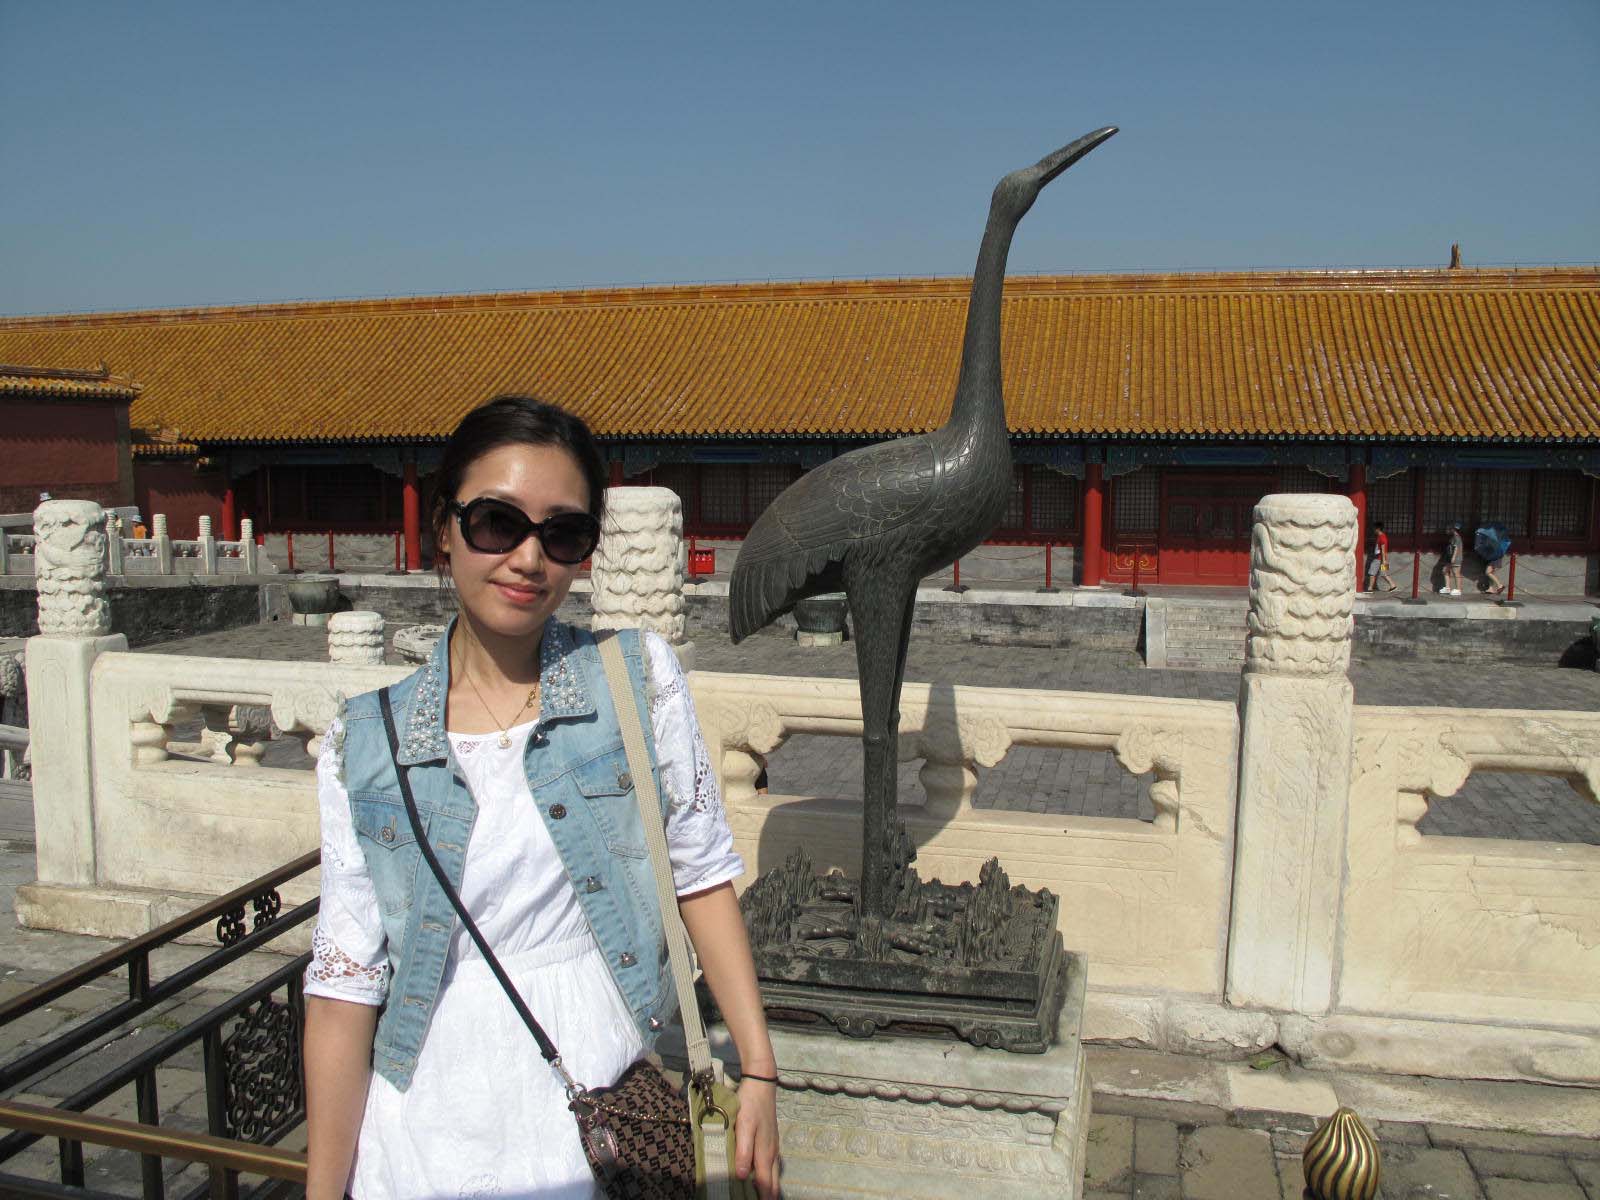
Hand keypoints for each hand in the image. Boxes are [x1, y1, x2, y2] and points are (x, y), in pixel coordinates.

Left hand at [735, 1076, 780, 1198]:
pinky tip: (760, 1178)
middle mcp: (772, 1154)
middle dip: (768, 1196)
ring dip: (767, 1188)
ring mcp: (773, 1147)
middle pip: (772, 1183)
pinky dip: (767, 1177)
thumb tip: (741, 1176)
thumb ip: (743, 1151)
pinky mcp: (771, 1141)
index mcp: (765, 1153)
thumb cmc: (750, 1105)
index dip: (762, 1199)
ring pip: (773, 1175)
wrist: (761, 1084)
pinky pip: (771, 1166)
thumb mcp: (743, 1126)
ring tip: (759, 1197)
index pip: (765, 1185)